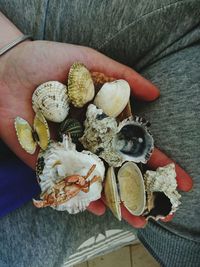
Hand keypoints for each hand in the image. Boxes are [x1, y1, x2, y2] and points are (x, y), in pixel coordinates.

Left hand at [0, 40, 191, 219]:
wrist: (8, 67)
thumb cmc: (49, 60)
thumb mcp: (91, 61)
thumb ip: (123, 76)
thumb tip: (155, 93)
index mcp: (102, 120)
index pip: (134, 144)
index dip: (157, 159)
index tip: (177, 176)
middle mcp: (88, 138)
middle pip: (118, 167)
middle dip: (141, 186)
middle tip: (162, 208)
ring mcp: (68, 149)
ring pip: (95, 179)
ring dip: (115, 199)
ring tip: (136, 218)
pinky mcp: (44, 157)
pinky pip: (64, 179)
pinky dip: (80, 193)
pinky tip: (98, 209)